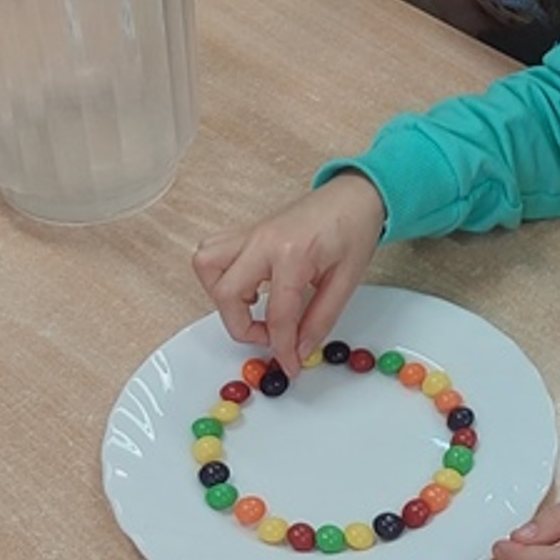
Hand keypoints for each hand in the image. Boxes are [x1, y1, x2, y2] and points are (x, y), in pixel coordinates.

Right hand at [190, 174, 386, 374]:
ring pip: (206, 266)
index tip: (289, 364)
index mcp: (292, 253)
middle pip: (226, 293)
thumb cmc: (353, 230)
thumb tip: (300, 350)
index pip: (277, 315)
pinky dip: (220, 276)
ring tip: (251, 308)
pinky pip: (213, 252)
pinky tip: (247, 288)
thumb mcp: (346, 281)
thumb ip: (320, 319)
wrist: (353, 195)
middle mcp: (262, 240)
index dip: (282, 348)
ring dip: (222, 297)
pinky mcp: (245, 232)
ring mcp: (249, 233)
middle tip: (269, 336)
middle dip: (242, 327)